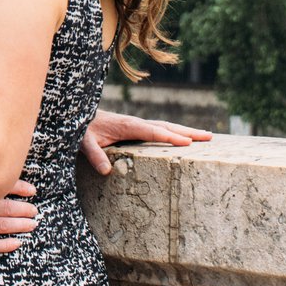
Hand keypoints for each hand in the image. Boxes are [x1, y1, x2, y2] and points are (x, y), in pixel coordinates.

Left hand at [79, 107, 213, 176]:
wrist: (76, 115)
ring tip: (206, 136)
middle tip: (209, 137)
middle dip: (188, 131)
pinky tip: (183, 139)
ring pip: (165, 127)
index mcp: (127, 125)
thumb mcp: (83, 143)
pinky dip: (174, 133)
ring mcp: (137, 125)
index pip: (153, 131)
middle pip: (166, 126)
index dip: (170, 137)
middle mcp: (135, 123)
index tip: (188, 143)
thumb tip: (107, 171)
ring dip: (185, 131)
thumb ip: (94, 155)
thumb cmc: (80, 129)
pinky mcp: (135, 128)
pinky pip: (159, 130)